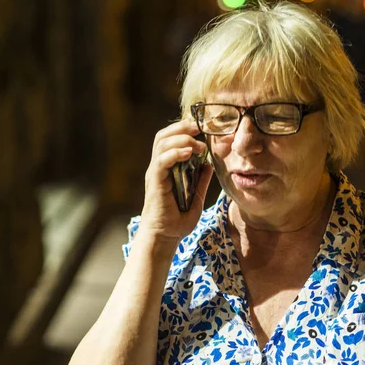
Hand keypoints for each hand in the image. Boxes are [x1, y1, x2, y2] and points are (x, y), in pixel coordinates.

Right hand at [139, 120, 213, 241]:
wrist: (165, 237)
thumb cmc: (177, 220)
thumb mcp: (197, 198)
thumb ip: (201, 181)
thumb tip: (208, 165)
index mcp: (167, 168)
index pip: (170, 139)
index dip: (183, 129)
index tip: (201, 128)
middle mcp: (159, 167)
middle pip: (163, 136)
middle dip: (182, 127)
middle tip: (200, 127)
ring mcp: (155, 173)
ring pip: (162, 144)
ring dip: (181, 138)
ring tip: (198, 144)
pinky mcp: (155, 182)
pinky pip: (162, 161)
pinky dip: (175, 153)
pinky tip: (189, 153)